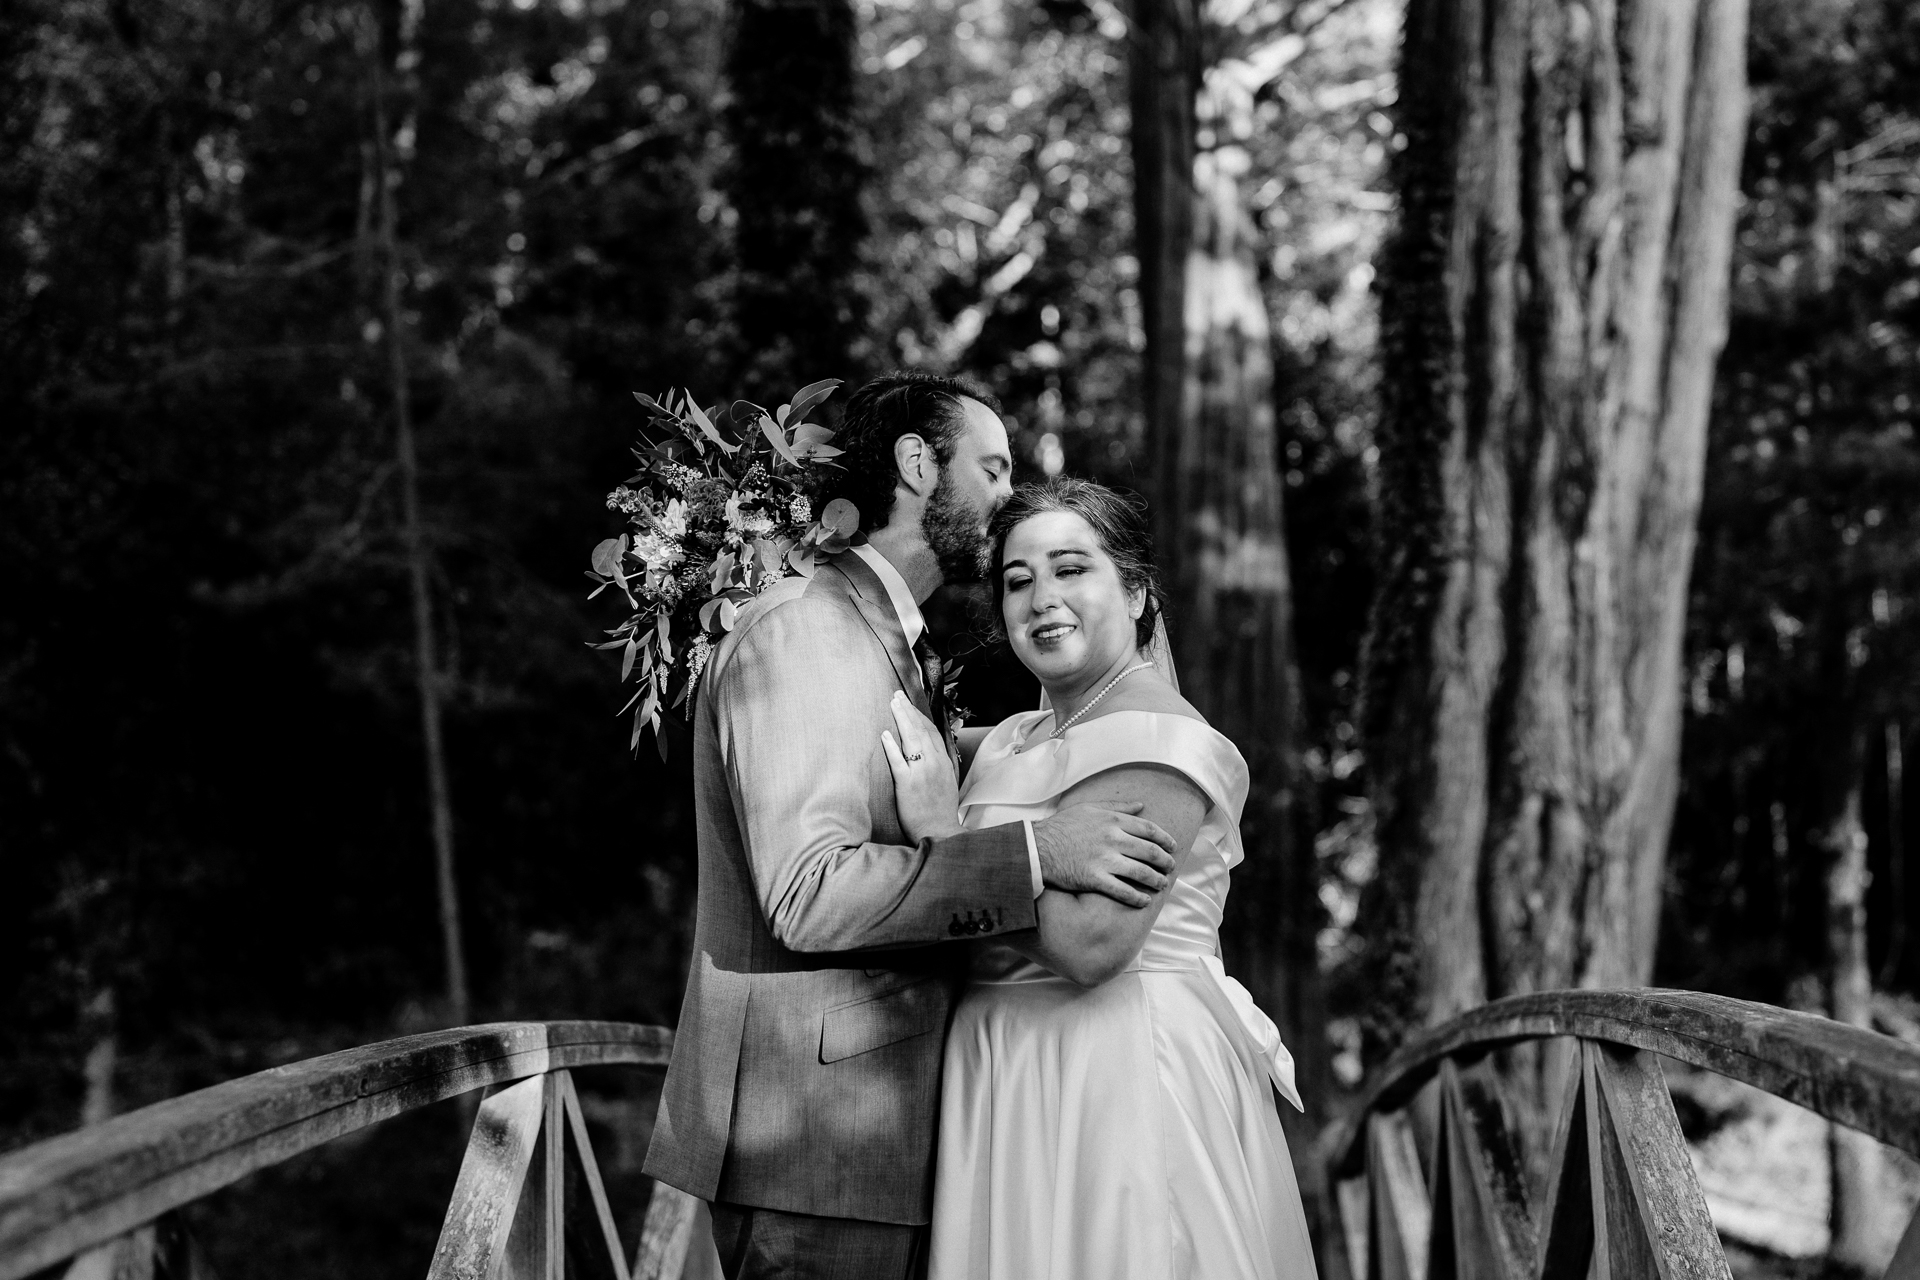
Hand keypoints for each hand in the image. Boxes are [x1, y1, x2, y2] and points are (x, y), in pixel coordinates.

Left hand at [881, 691, 962, 843]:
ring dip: (901, 720)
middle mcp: (935, 764)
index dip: (919, 715)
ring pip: (911, 740)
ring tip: (892, 705)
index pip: (931, 731)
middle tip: (897, 696)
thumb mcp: (947, 783)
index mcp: (944, 762)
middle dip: (908, 711)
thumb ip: (938, 764)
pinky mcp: (908, 785)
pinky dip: (892, 747)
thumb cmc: (940, 810)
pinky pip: (899, 762)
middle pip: (920, 730)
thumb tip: (928, 750)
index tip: (909, 703)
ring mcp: (922, 773)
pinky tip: (885, 734)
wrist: (940, 832)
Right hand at [1032, 802, 1176, 907]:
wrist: (1037, 846)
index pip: (1149, 829)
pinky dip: (1137, 898)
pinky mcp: (1095, 879)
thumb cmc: (1062, 826)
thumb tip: (1141, 805)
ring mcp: (1104, 860)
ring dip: (1156, 880)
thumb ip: (1118, 807)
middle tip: (1170, 867)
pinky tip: (1144, 901)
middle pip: (1150, 851)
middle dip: (1165, 861)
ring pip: (1141, 872)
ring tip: (1161, 884)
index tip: (1172, 846)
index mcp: (1112, 820)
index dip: (1165, 839)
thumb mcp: (1090, 808)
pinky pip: (1123, 891)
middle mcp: (1112, 839)